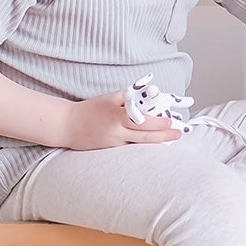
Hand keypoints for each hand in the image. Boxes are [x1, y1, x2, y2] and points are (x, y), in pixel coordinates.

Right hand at [62, 90, 184, 149]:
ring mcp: (114, 144)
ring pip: (139, 145)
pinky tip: (153, 145)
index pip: (143, 122)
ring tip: (170, 139)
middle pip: (145, 137)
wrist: (67, 126)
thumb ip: (130, 97)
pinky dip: (142, 146)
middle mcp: (117, 133)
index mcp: (118, 118)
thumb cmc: (90, 109)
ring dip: (155, 143)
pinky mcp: (110, 151)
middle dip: (164, 136)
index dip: (159, 124)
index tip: (170, 122)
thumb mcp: (111, 98)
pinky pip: (130, 148)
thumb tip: (149, 95)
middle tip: (178, 134)